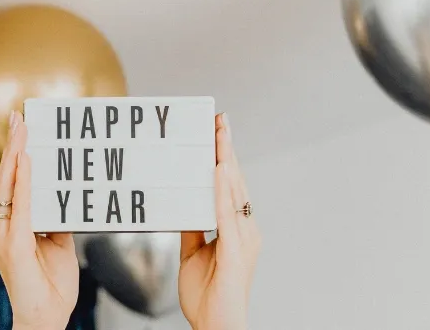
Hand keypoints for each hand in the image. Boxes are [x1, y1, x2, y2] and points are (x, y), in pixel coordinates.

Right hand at [0, 111, 79, 329]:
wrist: (44, 320)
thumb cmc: (51, 287)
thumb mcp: (59, 245)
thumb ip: (57, 221)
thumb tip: (66, 199)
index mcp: (10, 228)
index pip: (11, 184)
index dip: (15, 156)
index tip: (23, 130)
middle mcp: (1, 228)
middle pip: (4, 178)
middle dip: (12, 146)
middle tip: (19, 116)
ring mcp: (3, 236)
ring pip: (7, 186)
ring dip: (15, 154)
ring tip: (22, 129)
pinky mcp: (12, 245)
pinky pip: (18, 205)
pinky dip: (22, 181)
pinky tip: (26, 161)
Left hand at [178, 113, 260, 329]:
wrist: (216, 326)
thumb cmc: (207, 296)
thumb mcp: (194, 254)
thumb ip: (193, 229)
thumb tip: (184, 207)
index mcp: (237, 230)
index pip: (230, 186)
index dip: (224, 158)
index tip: (216, 132)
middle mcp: (245, 230)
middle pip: (236, 181)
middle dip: (227, 149)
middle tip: (219, 120)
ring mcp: (244, 239)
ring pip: (234, 191)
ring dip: (226, 160)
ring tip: (218, 134)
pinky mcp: (236, 250)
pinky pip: (227, 214)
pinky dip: (222, 190)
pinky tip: (218, 170)